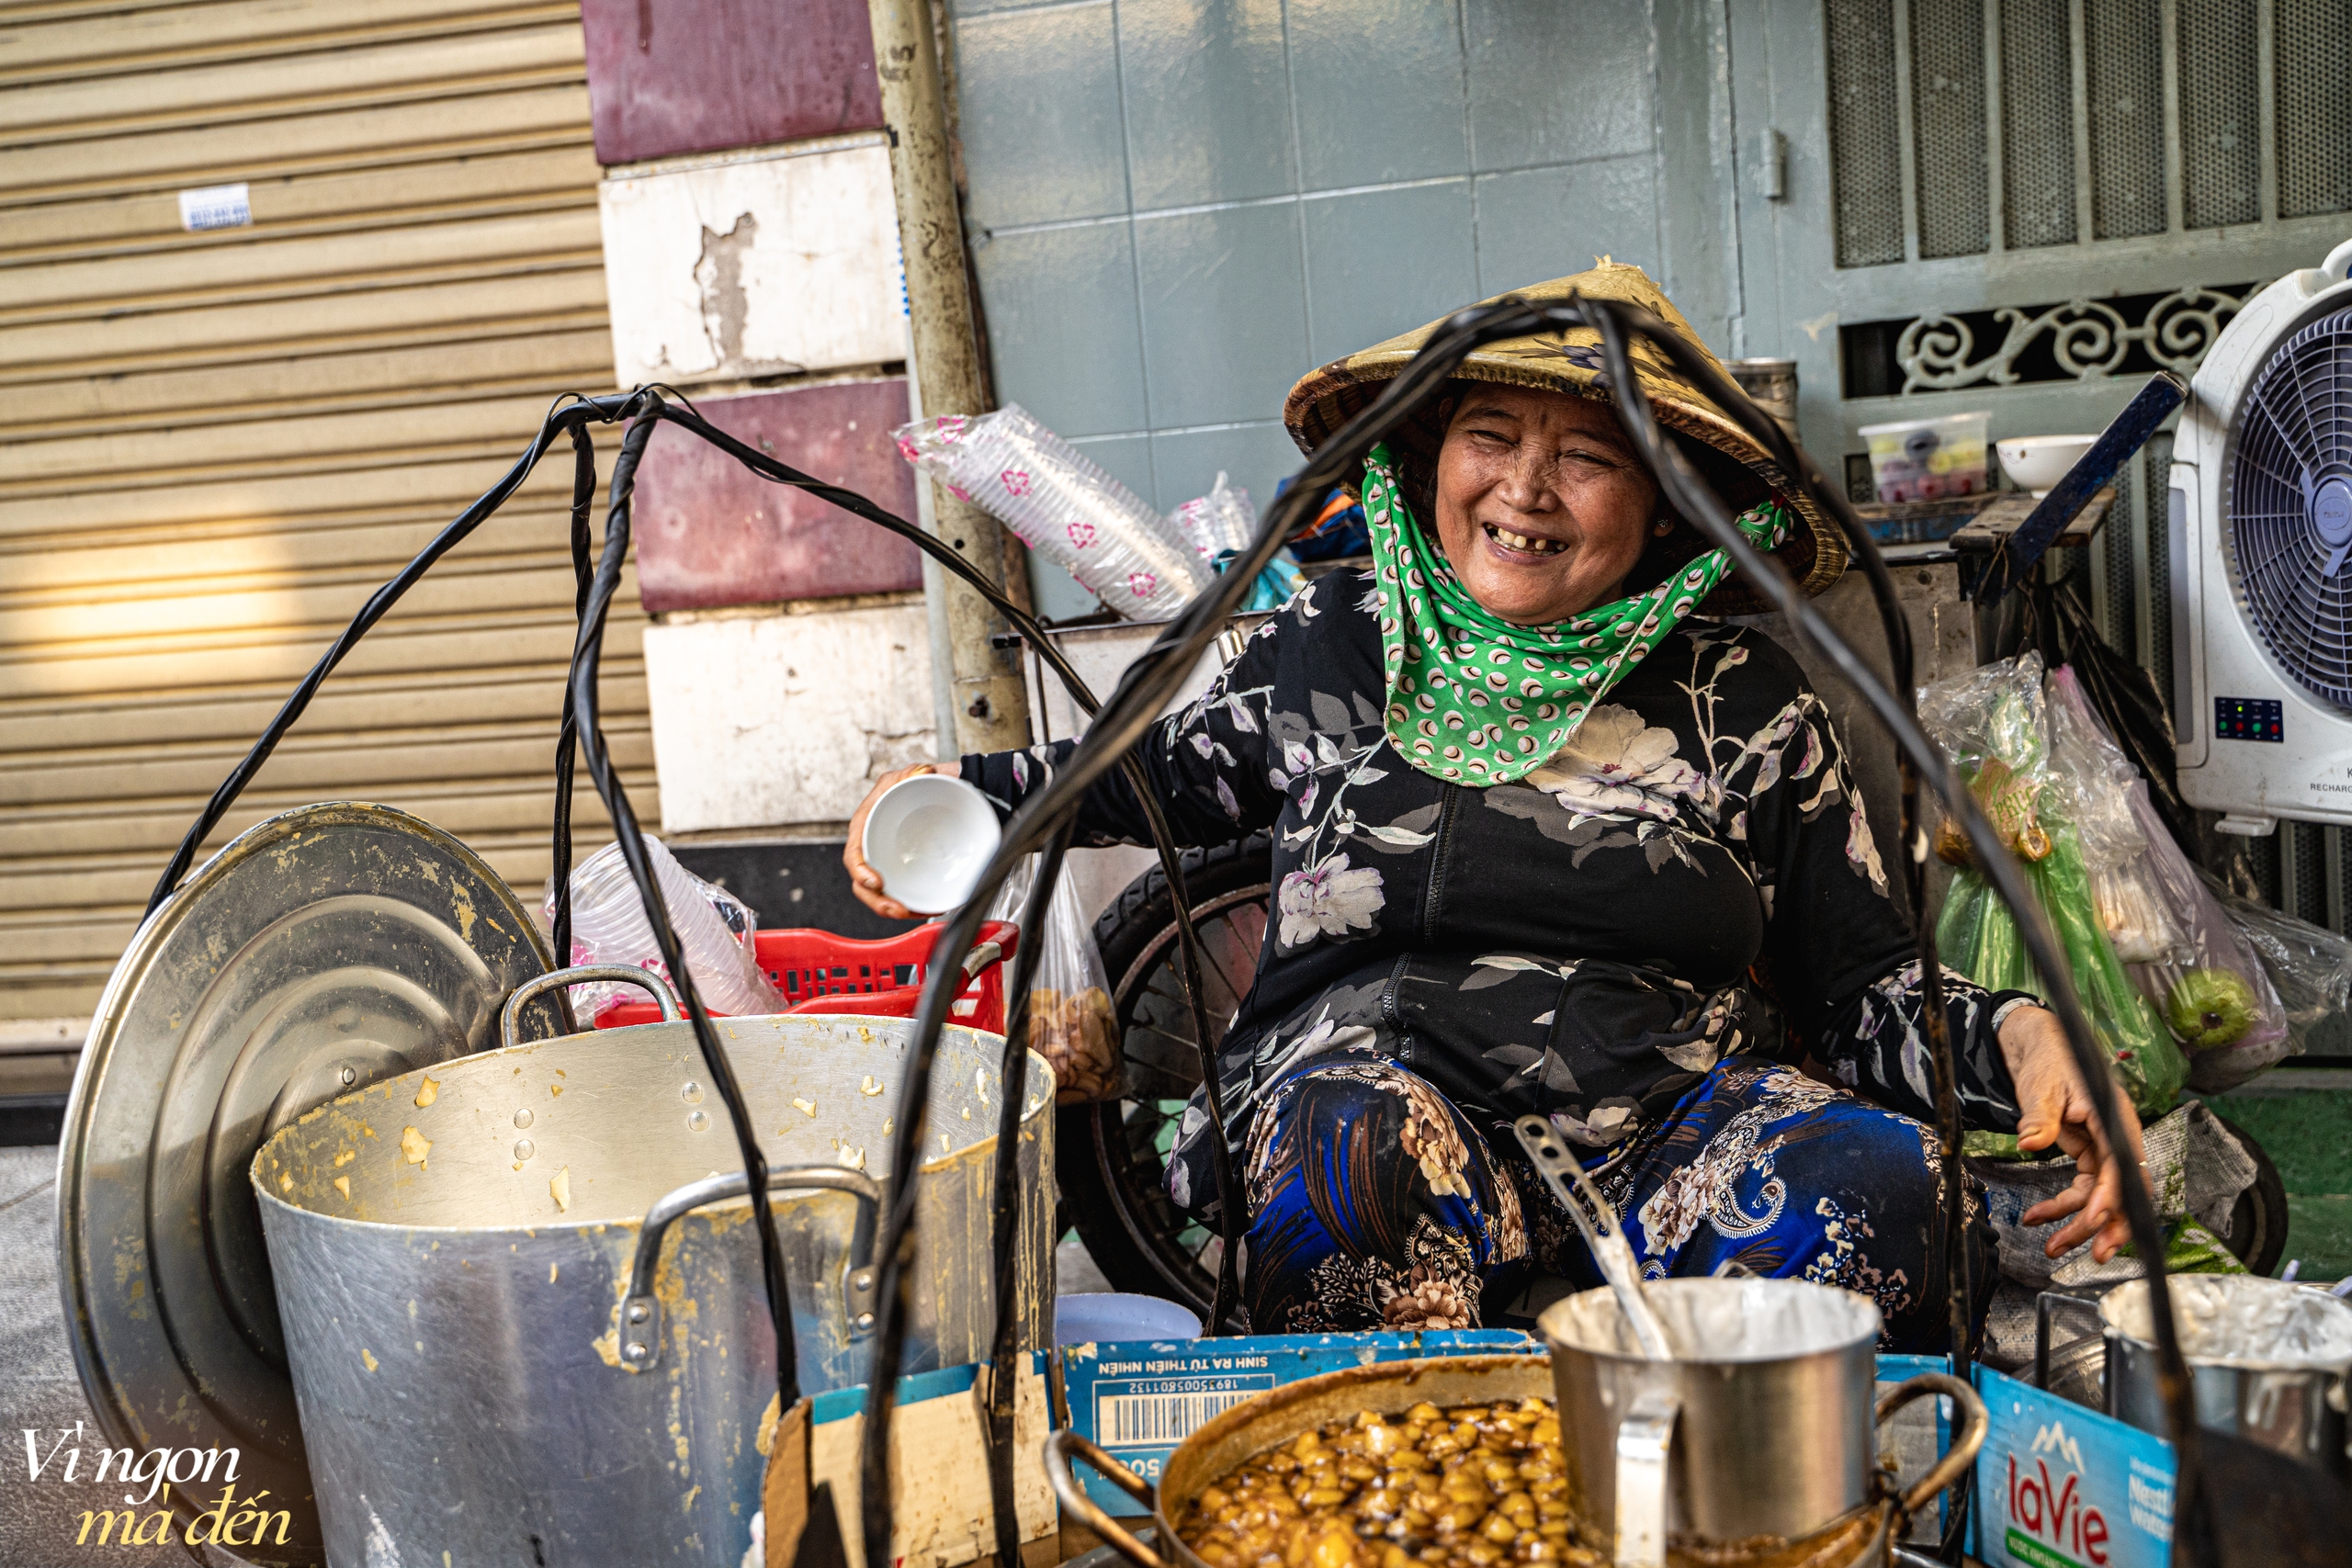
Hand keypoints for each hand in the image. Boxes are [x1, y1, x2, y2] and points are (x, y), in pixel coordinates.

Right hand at [842, 763, 937, 920]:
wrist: (940, 792)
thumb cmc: (919, 783)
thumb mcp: (914, 774)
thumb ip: (916, 772)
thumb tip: (925, 772)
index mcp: (866, 824)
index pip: (853, 853)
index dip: (860, 871)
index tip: (876, 883)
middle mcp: (871, 846)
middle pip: (863, 883)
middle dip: (877, 901)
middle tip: (898, 910)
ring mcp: (885, 860)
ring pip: (879, 893)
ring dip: (892, 908)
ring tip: (913, 914)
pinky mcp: (901, 869)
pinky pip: (897, 892)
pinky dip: (907, 904)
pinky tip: (924, 909)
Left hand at [1996, 1005, 2148, 1262]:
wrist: (2043, 1046)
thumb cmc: (2049, 1060)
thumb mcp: (2041, 1086)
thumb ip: (2039, 1115)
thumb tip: (2030, 1141)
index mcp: (2113, 1117)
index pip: (2121, 1165)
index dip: (2112, 1196)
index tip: (2095, 1220)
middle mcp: (2117, 1135)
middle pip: (2123, 1188)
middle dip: (2110, 1225)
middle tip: (2096, 1255)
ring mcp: (2105, 1146)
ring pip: (2102, 1195)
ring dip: (2080, 1224)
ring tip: (2054, 1247)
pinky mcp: (2090, 1152)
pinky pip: (2083, 1188)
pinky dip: (2063, 1206)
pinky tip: (2038, 1217)